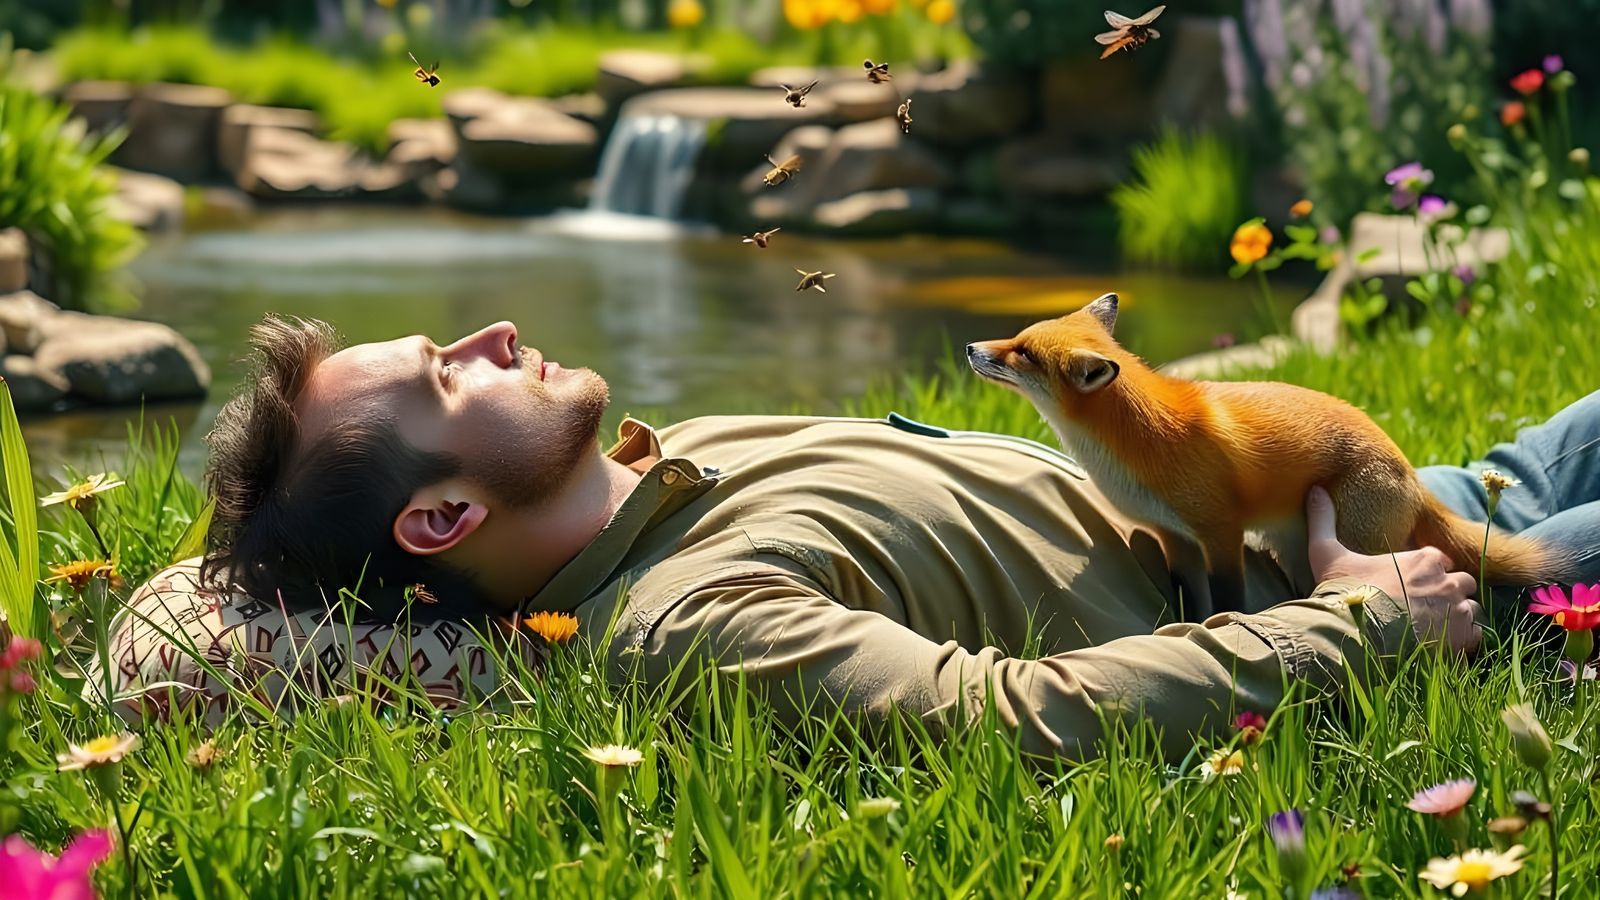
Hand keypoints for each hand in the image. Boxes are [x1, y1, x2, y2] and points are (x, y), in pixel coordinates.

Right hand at [1305, 486, 1481, 653]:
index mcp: (1424, 558)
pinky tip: (1442, 644)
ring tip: (1434, 629)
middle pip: (1461, 583)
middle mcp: (1447, 580)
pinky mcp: (1461, 636)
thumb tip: (1314, 490)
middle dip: (1448, 593)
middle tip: (1425, 607)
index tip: (1412, 584)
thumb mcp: (1327, 553)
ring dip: (1457, 616)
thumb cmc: (1344, 592)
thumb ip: (1323, 521)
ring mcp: (1457, 609)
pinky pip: (1476, 635)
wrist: (1354, 634)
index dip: (1429, 571)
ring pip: (1470, 608)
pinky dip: (1464, 640)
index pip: (1440, 560)